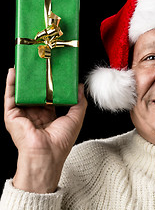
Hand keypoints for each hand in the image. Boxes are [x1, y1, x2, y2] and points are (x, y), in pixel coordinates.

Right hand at [4, 68, 86, 192]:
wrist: (47, 153)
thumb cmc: (62, 140)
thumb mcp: (76, 117)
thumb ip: (79, 101)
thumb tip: (80, 86)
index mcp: (49, 117)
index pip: (49, 97)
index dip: (52, 86)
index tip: (55, 73)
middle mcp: (35, 115)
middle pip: (35, 93)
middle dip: (38, 80)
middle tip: (41, 65)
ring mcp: (23, 115)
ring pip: (22, 93)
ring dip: (23, 79)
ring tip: (27, 64)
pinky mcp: (12, 116)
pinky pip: (10, 97)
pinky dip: (11, 84)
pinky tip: (13, 73)